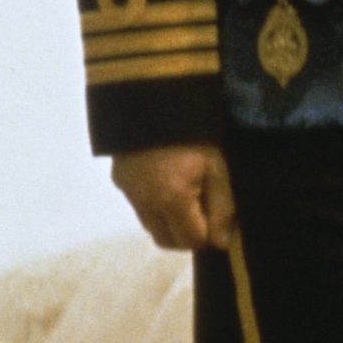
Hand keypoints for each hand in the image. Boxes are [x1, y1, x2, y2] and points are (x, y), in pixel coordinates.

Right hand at [112, 143, 236, 250]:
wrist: (157, 97)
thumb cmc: (196, 132)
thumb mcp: (218, 168)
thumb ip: (223, 208)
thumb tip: (223, 244)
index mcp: (172, 199)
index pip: (191, 241)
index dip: (209, 235)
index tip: (218, 216)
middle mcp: (145, 202)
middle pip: (167, 241)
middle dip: (187, 235)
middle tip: (204, 210)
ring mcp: (128, 193)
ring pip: (151, 227)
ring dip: (170, 222)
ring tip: (187, 194)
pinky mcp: (119, 181)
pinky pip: (139, 207)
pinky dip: (155, 206)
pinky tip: (168, 182)